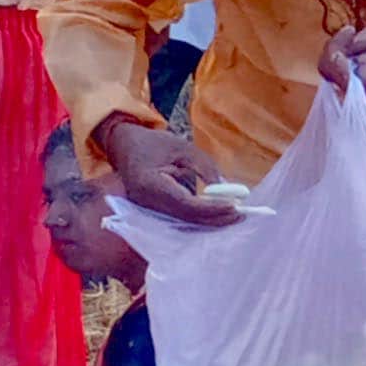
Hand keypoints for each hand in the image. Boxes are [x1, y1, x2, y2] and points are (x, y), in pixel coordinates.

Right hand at [101, 118, 237, 226]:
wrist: (124, 146)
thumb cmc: (154, 144)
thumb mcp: (183, 147)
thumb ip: (205, 168)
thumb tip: (227, 190)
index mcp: (149, 182)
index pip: (185, 203)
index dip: (211, 208)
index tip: (235, 206)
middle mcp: (145, 201)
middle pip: (185, 217)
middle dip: (215, 218)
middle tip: (242, 214)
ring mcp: (146, 209)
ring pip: (183, 221)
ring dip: (209, 220)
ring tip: (234, 215)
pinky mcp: (151, 211)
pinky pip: (178, 218)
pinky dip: (199, 217)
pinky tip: (216, 214)